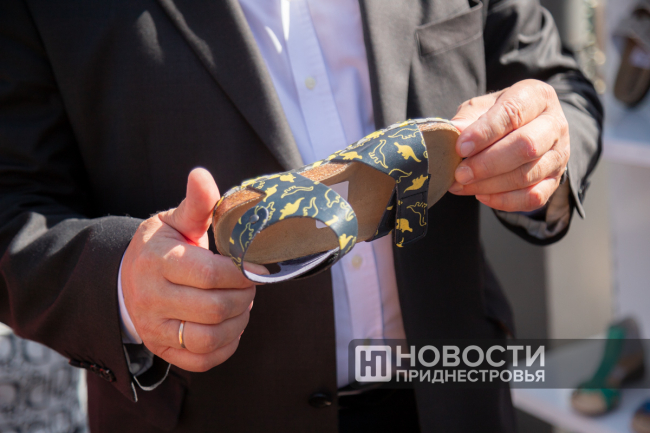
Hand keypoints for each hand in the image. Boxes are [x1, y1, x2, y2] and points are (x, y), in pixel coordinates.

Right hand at [121, 168, 266, 371]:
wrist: (127, 279)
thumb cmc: (161, 246)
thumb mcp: (174, 221)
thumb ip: (196, 204)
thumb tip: (201, 175)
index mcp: (158, 262)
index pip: (211, 275)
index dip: (243, 272)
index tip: (256, 265)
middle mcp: (151, 299)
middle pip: (215, 309)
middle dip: (244, 297)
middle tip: (249, 285)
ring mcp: (155, 328)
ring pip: (209, 338)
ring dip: (238, 322)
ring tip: (242, 304)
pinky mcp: (162, 349)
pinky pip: (202, 361)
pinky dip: (226, 346)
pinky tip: (230, 325)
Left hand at [448, 79, 569, 211]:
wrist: (524, 130)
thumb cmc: (498, 116)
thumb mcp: (481, 107)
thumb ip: (467, 118)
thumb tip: (453, 131)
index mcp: (537, 96)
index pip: (513, 112)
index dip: (485, 132)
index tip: (461, 147)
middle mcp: (555, 124)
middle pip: (526, 146)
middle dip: (487, 163)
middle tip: (460, 173)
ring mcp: (559, 155)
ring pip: (527, 175)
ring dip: (489, 185)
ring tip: (462, 185)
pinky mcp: (555, 181)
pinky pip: (533, 197)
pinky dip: (504, 201)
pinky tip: (482, 196)